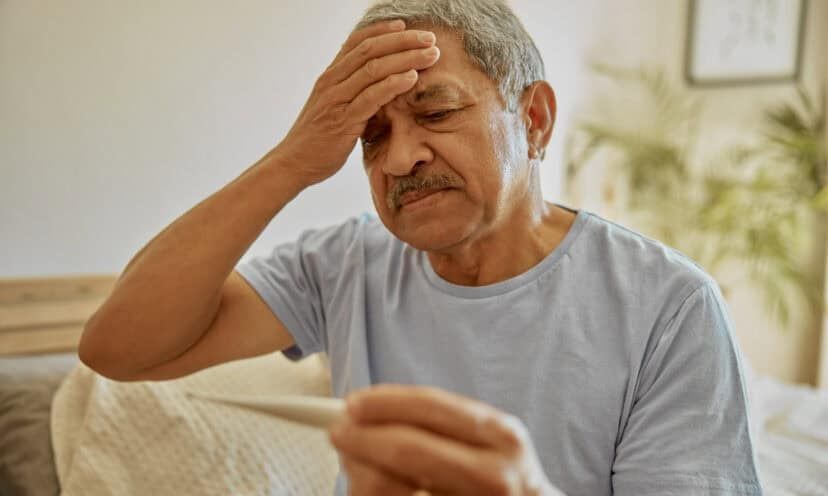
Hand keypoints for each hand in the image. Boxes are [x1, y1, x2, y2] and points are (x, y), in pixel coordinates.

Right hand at [273, 20, 440, 184]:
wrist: (293, 163)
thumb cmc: (317, 138)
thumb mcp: (332, 108)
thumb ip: (350, 93)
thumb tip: (376, 85)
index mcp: (330, 77)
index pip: (356, 42)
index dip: (382, 30)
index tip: (405, 26)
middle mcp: (331, 82)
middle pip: (370, 50)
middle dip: (403, 41)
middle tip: (429, 38)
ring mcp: (336, 100)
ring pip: (373, 69)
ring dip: (405, 58)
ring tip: (430, 55)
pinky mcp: (343, 121)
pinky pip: (371, 97)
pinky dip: (393, 85)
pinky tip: (412, 78)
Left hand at [329, 385, 563, 495]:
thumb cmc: (496, 477)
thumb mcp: (483, 441)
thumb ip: (436, 427)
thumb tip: (364, 416)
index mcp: (502, 436)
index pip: (432, 408)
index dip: (386, 402)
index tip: (353, 403)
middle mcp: (497, 474)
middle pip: (409, 450)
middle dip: (363, 439)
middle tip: (338, 432)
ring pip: (395, 484)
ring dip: (366, 473)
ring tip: (359, 466)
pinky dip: (377, 493)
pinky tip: (382, 490)